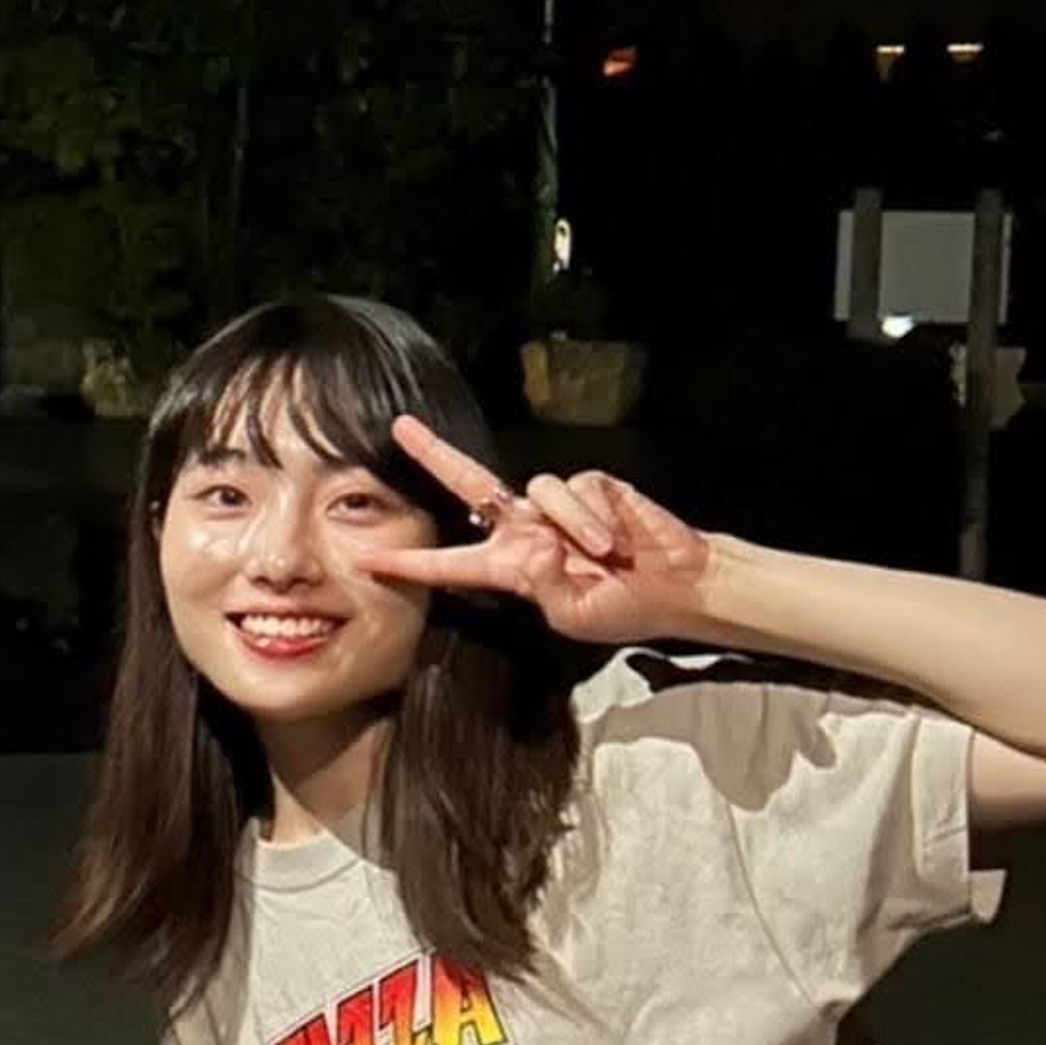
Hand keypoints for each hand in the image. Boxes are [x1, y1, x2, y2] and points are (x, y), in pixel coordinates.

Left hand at [355, 415, 712, 644]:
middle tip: (400, 429)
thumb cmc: (623, 607)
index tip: (369, 560)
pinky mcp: (592, 486)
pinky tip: (618, 537)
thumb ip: (546, 587)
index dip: (411, 564)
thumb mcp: (575, 615)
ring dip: (574, 525)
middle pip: (471, 485)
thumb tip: (534, 549)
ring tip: (606, 554)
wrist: (677, 586)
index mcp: (511, 568)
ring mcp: (557, 505)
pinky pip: (577, 489)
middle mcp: (526, 529)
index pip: (451, 564)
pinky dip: (596, 516)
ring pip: (540, 492)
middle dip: (435, 455)